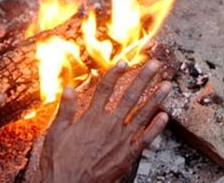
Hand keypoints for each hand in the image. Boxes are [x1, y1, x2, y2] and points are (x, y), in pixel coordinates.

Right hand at [41, 60, 171, 182]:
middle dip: (144, 78)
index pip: (105, 88)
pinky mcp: (127, 155)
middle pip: (129, 96)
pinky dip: (156, 127)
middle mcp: (109, 125)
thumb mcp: (56, 132)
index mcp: (91, 117)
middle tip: (155, 64)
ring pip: (142, 113)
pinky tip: (165, 116)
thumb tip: (68, 88)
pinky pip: (145, 139)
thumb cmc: (59, 162)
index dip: (116, 72)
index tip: (124, 62)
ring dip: (155, 97)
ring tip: (166, 85)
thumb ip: (65, 109)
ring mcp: (121, 140)